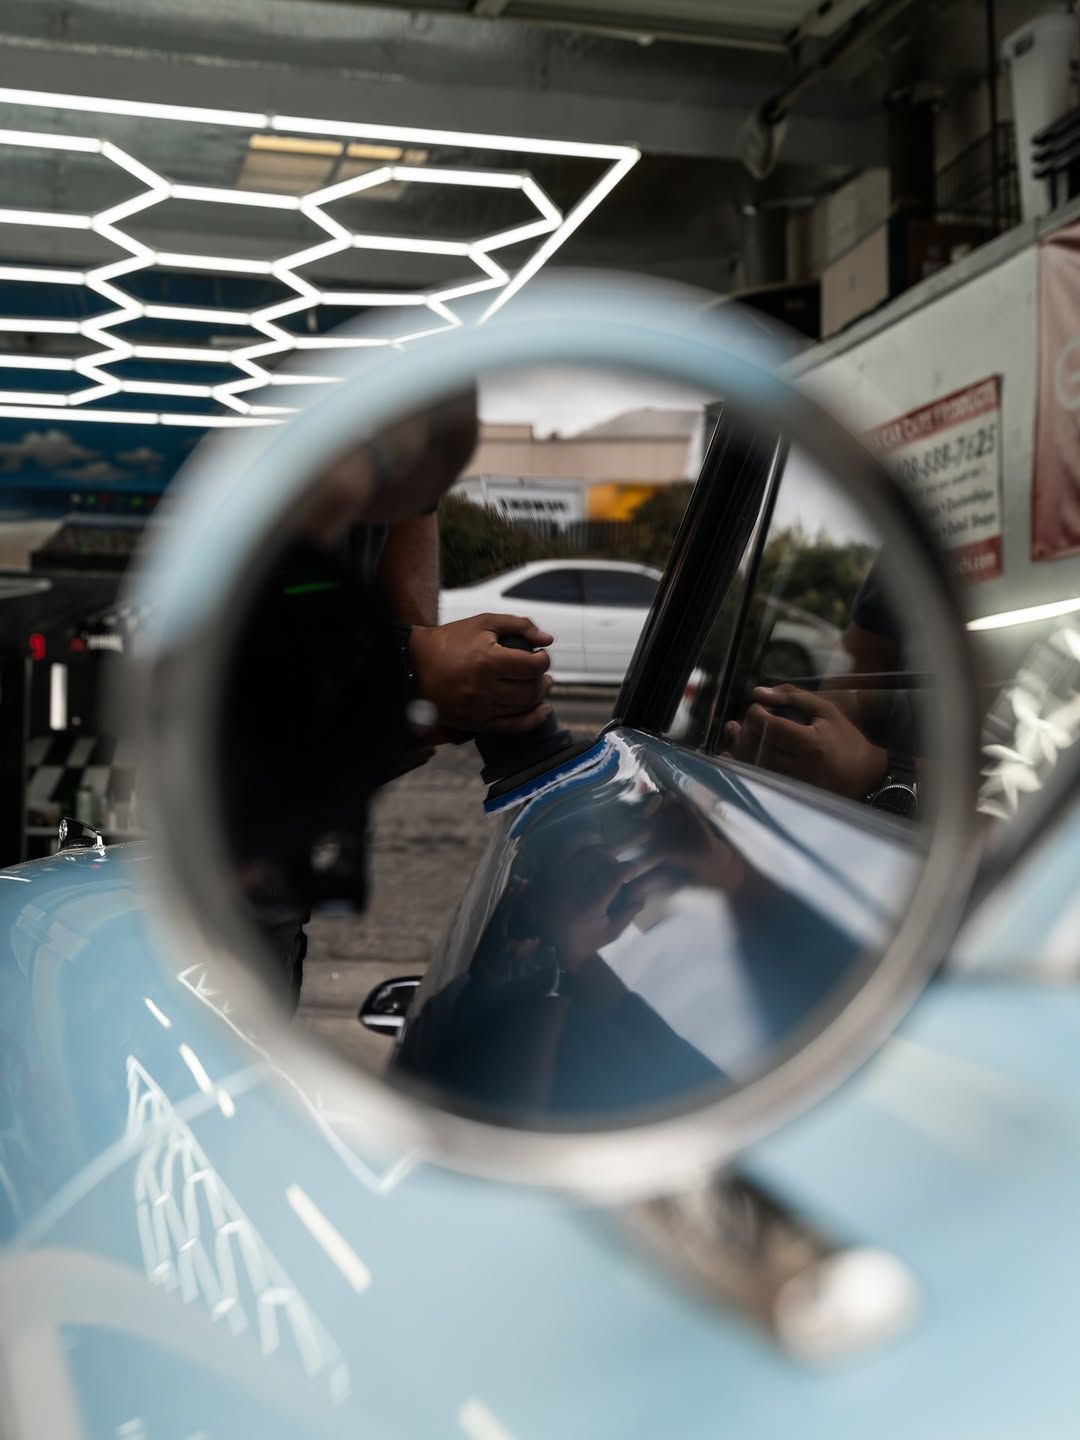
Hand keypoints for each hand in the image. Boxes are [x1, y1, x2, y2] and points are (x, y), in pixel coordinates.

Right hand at [408, 613, 553, 733]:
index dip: (543, 660)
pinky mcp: (475, 723)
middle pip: (531, 689)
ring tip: (539, 684)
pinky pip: (512, 727)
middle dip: (542, 678)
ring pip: (524, 708)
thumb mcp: (483, 623)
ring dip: (538, 696)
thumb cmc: (450, 641)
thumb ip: (519, 625)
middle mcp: (484, 688)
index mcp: (487, 661)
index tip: (540, 655)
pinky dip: (532, 719)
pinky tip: (542, 710)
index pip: (532, 666)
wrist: (415, 666)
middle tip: (540, 670)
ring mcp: (480, 709)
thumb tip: (547, 639)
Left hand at [721, 683, 887, 800]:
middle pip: (757, 746)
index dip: (756, 713)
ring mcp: (793, 786)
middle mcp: (801, 768)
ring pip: (752, 766)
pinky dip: (745, 765)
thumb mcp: (825, 711)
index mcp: (811, 744)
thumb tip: (757, 692)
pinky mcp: (788, 796)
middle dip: (747, 729)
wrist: (866, 777)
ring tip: (746, 735)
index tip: (759, 709)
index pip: (769, 726)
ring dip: (743, 747)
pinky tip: (743, 754)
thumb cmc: (845, 739)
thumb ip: (792, 697)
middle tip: (752, 722)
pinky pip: (757, 780)